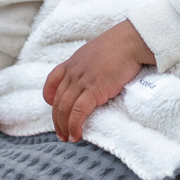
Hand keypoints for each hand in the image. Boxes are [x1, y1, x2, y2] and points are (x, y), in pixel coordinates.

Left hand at [42, 20, 154, 142]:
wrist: (129, 41)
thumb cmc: (119, 45)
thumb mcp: (96, 52)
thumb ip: (89, 64)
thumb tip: (95, 74)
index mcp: (72, 63)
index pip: (52, 81)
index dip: (50, 98)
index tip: (54, 108)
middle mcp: (73, 72)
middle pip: (57, 100)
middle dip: (57, 120)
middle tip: (61, 133)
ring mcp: (82, 81)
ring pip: (64, 108)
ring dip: (64, 127)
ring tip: (68, 138)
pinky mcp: (94, 90)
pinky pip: (78, 111)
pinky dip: (75, 125)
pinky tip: (77, 134)